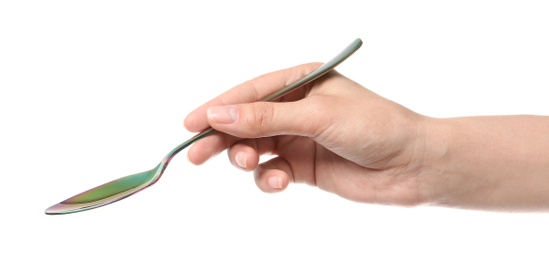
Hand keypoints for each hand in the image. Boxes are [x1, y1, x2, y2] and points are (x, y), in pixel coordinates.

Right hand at [184, 63, 429, 204]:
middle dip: (222, 137)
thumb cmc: (375, 127)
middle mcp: (297, 109)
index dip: (220, 107)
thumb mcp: (318, 116)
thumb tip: (219, 117)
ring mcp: (299, 139)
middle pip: (247, 122)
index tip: (192, 124)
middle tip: (197, 154)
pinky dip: (269, 178)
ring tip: (250, 164)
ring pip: (256, 148)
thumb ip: (267, 119)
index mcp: (302, 82)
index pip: (251, 93)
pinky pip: (272, 172)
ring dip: (246, 158)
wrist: (413, 166)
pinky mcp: (304, 167)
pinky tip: (279, 181)